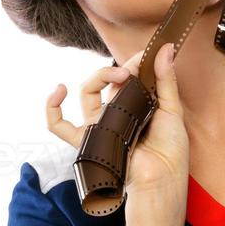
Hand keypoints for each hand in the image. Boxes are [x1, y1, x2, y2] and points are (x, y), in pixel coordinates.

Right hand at [45, 44, 189, 201]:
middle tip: (131, 69)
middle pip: (104, 82)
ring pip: (86, 94)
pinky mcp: (89, 141)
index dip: (131, 63)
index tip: (143, 55)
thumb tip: (165, 48)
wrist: (164, 177)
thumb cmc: (170, 150)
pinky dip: (52, 108)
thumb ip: (166, 79)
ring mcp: (100, 127)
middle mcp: (115, 114)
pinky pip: (60, 127)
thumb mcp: (172, 109)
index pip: (125, 77)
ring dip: (99, 77)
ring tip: (119, 75)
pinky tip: (59, 90)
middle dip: (116, 69)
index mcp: (134, 106)